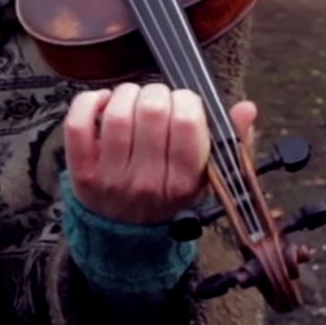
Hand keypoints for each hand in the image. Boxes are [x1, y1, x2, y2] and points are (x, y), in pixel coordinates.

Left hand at [63, 82, 257, 224]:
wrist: (126, 234)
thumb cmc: (168, 193)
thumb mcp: (205, 177)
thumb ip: (230, 141)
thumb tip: (247, 108)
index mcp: (184, 182)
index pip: (188, 124)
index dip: (187, 100)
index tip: (184, 103)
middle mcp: (147, 181)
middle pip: (152, 111)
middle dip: (158, 92)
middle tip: (158, 99)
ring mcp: (111, 177)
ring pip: (118, 114)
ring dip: (128, 93)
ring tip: (134, 99)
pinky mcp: (81, 171)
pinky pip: (78, 123)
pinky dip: (89, 102)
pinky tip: (104, 101)